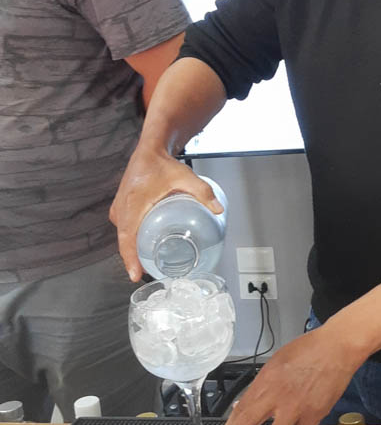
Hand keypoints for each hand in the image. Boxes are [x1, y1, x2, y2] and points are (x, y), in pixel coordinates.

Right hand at [109, 146, 222, 281]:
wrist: (149, 149)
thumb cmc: (162, 163)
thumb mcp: (185, 176)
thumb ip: (203, 192)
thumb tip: (218, 209)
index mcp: (132, 203)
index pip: (127, 237)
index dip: (130, 258)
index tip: (135, 274)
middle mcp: (121, 207)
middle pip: (124, 241)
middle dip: (133, 260)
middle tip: (145, 275)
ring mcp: (119, 208)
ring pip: (123, 235)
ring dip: (131, 251)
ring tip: (144, 266)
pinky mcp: (120, 207)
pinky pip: (124, 229)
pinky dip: (130, 240)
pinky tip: (141, 249)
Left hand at [211, 325, 361, 424]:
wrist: (337, 347)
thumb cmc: (308, 351)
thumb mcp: (277, 362)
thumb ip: (262, 385)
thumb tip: (246, 405)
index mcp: (266, 380)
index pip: (240, 411)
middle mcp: (277, 395)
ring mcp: (296, 407)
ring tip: (283, 424)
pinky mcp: (314, 415)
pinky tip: (304, 415)